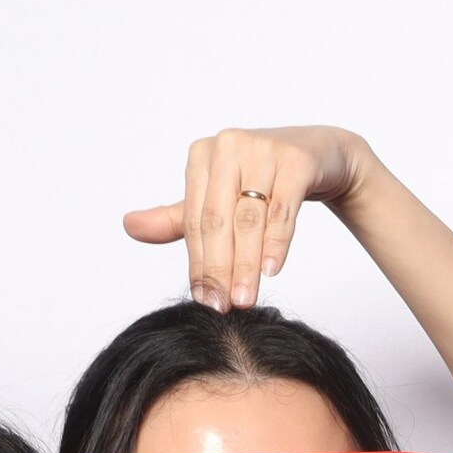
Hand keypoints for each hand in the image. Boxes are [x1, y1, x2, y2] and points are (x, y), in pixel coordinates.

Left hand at [124, 126, 379, 312]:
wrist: (323, 155)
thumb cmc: (267, 179)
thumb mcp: (221, 199)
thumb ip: (178, 218)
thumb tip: (129, 227)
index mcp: (202, 155)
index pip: (196, 219)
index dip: (199, 263)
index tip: (205, 301)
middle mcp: (228, 146)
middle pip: (219, 219)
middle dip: (221, 268)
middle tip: (224, 307)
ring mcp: (264, 149)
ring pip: (250, 218)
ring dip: (247, 263)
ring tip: (246, 298)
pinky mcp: (296, 159)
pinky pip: (283, 208)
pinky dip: (277, 242)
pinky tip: (272, 270)